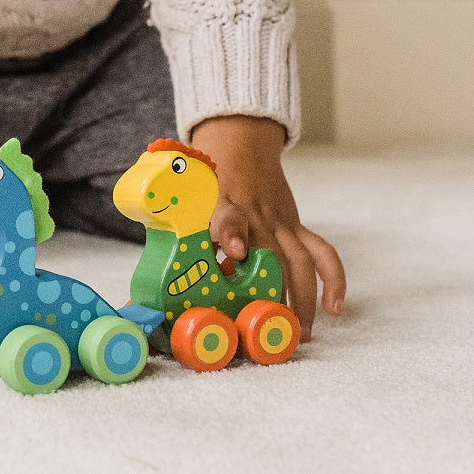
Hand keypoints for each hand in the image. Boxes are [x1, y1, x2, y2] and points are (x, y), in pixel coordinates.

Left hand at [189, 115, 345, 342]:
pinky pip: (321, 251)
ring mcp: (279, 220)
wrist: (239, 141)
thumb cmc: (205, 179)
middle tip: (271, 326)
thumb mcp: (185, 199)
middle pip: (270, 252)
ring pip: (299, 259)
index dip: (231, 231)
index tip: (234, 251)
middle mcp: (254, 214)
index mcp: (222, 205)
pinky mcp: (295, 224)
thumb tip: (139, 289)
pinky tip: (334, 306)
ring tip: (300, 333)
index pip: (227, 215)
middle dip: (274, 290)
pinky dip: (332, 278)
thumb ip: (172, 236)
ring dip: (303, 297)